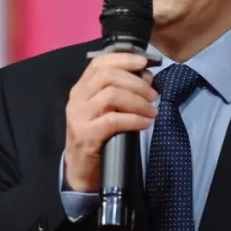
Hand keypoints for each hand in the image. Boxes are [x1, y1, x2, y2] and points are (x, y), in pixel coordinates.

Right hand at [63, 52, 158, 192]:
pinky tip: (145, 123)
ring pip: (111, 95)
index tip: (144, 63)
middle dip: (136, 83)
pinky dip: (134, 119)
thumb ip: (122, 91)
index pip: (99, 63)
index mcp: (81, 88)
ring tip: (152, 110)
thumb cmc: (96, 137)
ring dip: (138, 101)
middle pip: (108, 76)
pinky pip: (113, 120)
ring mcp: (79, 116)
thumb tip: (147, 76)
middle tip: (153, 94)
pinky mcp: (85, 135)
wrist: (80, 171)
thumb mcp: (106, 110)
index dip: (123, 59)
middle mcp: (77, 98)